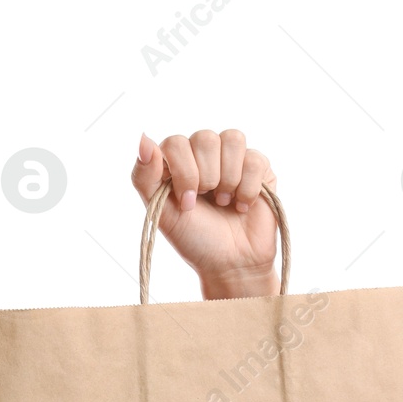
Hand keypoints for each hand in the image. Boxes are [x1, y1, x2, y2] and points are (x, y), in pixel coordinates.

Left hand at [129, 129, 278, 296]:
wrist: (231, 263)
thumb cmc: (193, 238)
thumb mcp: (160, 212)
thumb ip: (144, 176)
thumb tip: (143, 138)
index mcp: (176, 162)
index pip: (175, 142)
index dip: (183, 172)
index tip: (186, 203)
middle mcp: (203, 155)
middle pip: (204, 138)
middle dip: (205, 177)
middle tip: (206, 202)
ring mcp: (232, 159)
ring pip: (232, 139)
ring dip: (228, 178)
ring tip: (224, 201)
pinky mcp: (259, 168)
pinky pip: (255, 159)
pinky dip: (248, 188)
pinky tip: (243, 205)